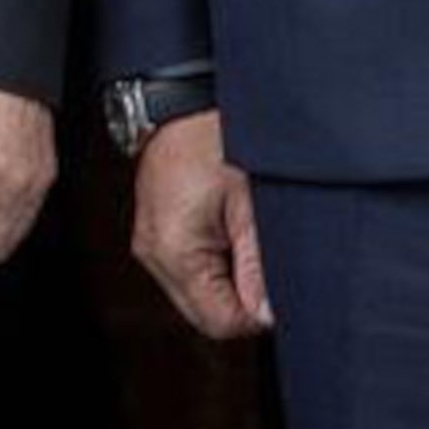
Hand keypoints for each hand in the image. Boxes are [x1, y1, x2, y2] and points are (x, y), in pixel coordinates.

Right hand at [131, 109, 271, 337]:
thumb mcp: (250, 204)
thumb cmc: (214, 140)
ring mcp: (150, 246)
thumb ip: (258, 265)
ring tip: (242, 234)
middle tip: (262, 253)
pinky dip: (215, 264)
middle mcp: (153, 254)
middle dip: (243, 298)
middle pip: (207, 315)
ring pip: (199, 297)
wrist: (182, 106)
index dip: (257, 312)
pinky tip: (227, 230)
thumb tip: (269, 315)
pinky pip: (190, 273)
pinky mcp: (156, 237)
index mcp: (174, 251)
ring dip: (229, 281)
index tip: (277, 281)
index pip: (220, 322)